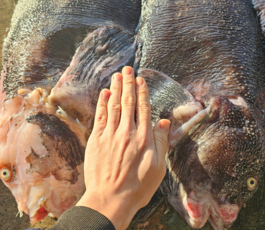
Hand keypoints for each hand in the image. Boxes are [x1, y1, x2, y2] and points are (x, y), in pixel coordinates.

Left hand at [76, 66, 169, 229]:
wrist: (110, 199)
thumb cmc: (137, 186)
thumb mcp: (158, 167)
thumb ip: (161, 142)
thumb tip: (163, 123)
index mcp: (144, 137)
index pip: (143, 108)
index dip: (142, 91)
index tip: (140, 79)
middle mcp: (127, 132)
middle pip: (128, 102)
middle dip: (128, 83)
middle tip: (128, 68)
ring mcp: (110, 135)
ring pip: (114, 105)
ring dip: (115, 88)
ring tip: (117, 74)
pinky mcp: (97, 140)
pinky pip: (100, 117)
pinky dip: (102, 103)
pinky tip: (104, 92)